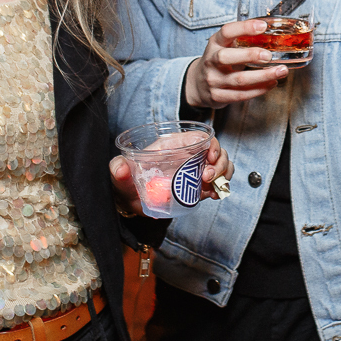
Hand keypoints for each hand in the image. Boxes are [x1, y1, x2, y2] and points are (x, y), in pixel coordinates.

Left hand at [108, 136, 232, 215]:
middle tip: (207, 178)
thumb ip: (118, 169)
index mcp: (173, 146)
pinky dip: (220, 188)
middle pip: (215, 151)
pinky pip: (216, 183)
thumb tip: (121, 167)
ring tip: (211, 188)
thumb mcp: (121, 174)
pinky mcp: (197, 187)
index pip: (199, 137)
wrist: (131, 203)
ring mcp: (194, 171)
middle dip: (219, 163)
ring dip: (222, 175)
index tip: (210, 157)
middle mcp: (187, 156)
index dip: (211, 144)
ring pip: (220, 165)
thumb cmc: (127, 183)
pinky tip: (213, 195)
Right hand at [183, 20, 291, 108]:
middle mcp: (211, 61)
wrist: (197, 85)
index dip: (244, 28)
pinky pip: (241, 94)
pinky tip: (271, 83)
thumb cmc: (218, 62)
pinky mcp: (218, 96)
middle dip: (249, 56)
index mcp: (215, 44)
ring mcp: (213, 80)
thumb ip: (242, 40)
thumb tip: (272, 33)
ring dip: (263, 76)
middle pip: (226, 57)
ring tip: (281, 71)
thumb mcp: (224, 46)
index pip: (226, 32)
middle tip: (269, 56)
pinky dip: (259, 89)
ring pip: (239, 80)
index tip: (262, 26)